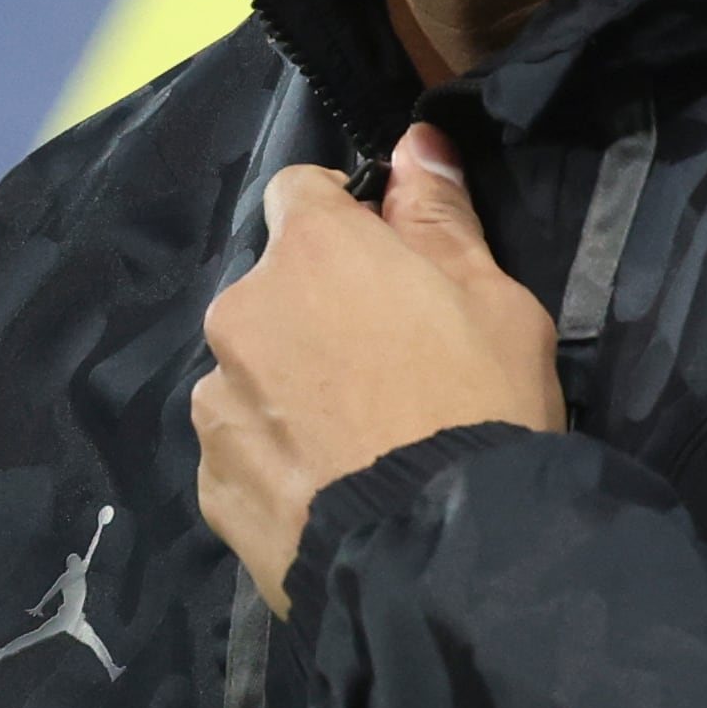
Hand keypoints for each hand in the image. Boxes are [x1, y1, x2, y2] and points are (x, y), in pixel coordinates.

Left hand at [193, 122, 562, 612]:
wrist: (440, 563)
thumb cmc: (480, 410)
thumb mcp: (495, 300)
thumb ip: (440, 216)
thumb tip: (417, 144)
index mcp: (310, 251)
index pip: (300, 190)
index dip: (345, 221)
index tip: (386, 265)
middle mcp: (241, 312)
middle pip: (272, 287)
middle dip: (315, 310)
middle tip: (386, 367)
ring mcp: (217, 401)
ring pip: (250, 369)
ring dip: (286, 386)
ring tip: (356, 444)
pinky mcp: (211, 482)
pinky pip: (241, 447)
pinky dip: (275, 459)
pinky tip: (329, 492)